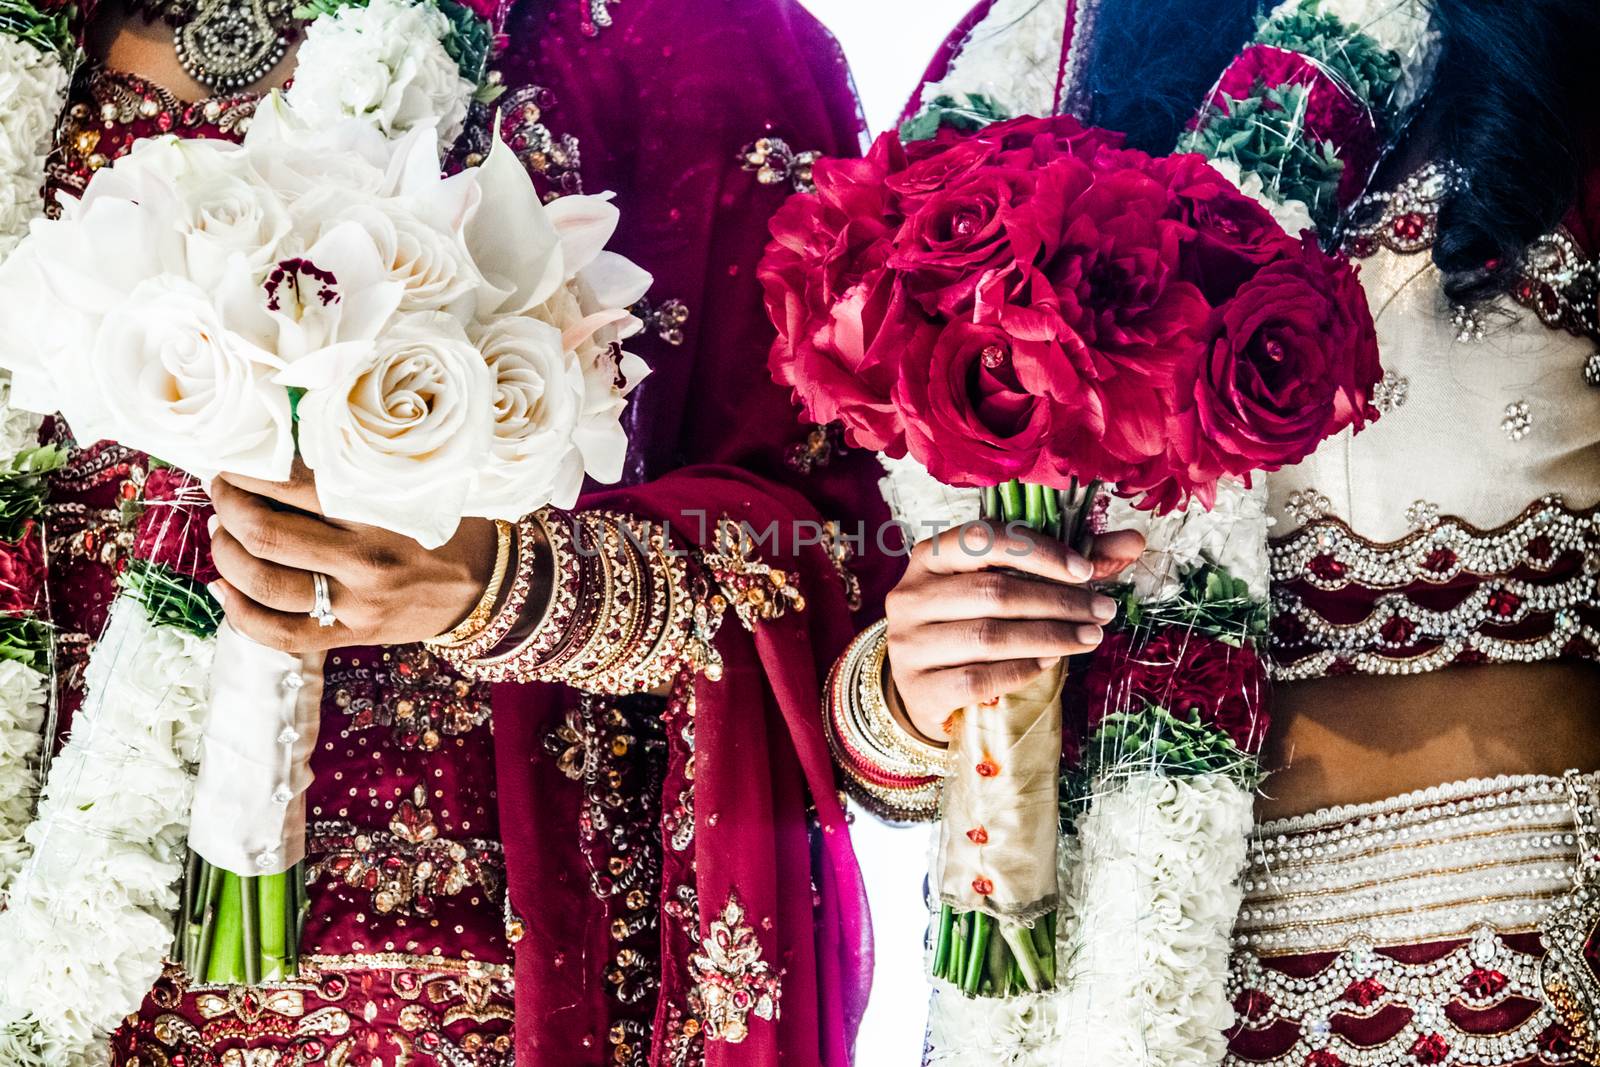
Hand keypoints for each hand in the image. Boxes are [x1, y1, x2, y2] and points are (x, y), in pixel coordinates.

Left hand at [205, 462, 499, 652]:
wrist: (487, 587)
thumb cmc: (450, 527)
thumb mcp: (415, 487)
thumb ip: (359, 474)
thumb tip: (284, 454)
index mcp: (382, 513)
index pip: (295, 486)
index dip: (251, 471)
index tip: (237, 460)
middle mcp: (365, 560)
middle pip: (267, 533)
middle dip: (229, 506)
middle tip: (222, 490)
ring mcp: (355, 604)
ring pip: (263, 582)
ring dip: (226, 553)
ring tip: (222, 532)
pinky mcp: (350, 635)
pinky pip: (277, 633)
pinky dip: (238, 611)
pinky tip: (224, 588)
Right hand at [885, 523, 1145, 742]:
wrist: (922, 688)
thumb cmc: (970, 625)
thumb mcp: (1005, 586)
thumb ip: (1063, 564)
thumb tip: (1133, 542)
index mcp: (930, 556)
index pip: (983, 538)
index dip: (1038, 552)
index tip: (1086, 571)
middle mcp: (910, 595)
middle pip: (993, 591)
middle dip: (1058, 601)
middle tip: (1103, 611)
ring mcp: (908, 643)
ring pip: (987, 636)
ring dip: (1049, 636)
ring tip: (1088, 637)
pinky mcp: (917, 688)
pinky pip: (976, 678)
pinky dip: (1020, 670)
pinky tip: (1050, 665)